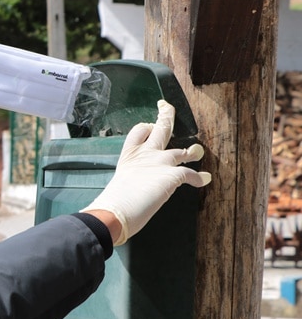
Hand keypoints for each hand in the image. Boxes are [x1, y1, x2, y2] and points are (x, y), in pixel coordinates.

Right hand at [82, 100, 211, 245]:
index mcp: (130, 156)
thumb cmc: (113, 202)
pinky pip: (191, 173)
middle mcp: (146, 154)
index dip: (145, 127)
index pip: (138, 131)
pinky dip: (199, 177)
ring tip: (196, 151)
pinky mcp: (172, 174)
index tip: (149, 126)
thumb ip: (128, 183)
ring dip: (191, 151)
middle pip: (161, 129)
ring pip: (181, 151)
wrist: (116, 210)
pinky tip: (204, 179)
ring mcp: (160, 162)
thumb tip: (122, 199)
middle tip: (166, 108)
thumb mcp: (119, 185)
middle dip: (166, 116)